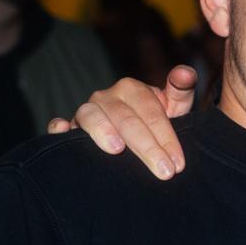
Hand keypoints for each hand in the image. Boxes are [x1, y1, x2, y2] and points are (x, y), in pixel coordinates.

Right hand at [45, 66, 197, 179]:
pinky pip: (59, 126)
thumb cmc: (154, 124)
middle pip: (126, 118)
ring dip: (103, 131)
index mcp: (132, 89)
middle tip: (164, 172)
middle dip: (146, 146)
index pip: (151, 111)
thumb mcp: (173, 108)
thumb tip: (187, 73)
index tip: (178, 163)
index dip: (166, 137)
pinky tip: (64, 132)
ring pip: (91, 116)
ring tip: (117, 149)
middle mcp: (106, 97)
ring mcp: (86, 112)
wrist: (132, 137)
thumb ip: (181, 91)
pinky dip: (59, 128)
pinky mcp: (68, 128)